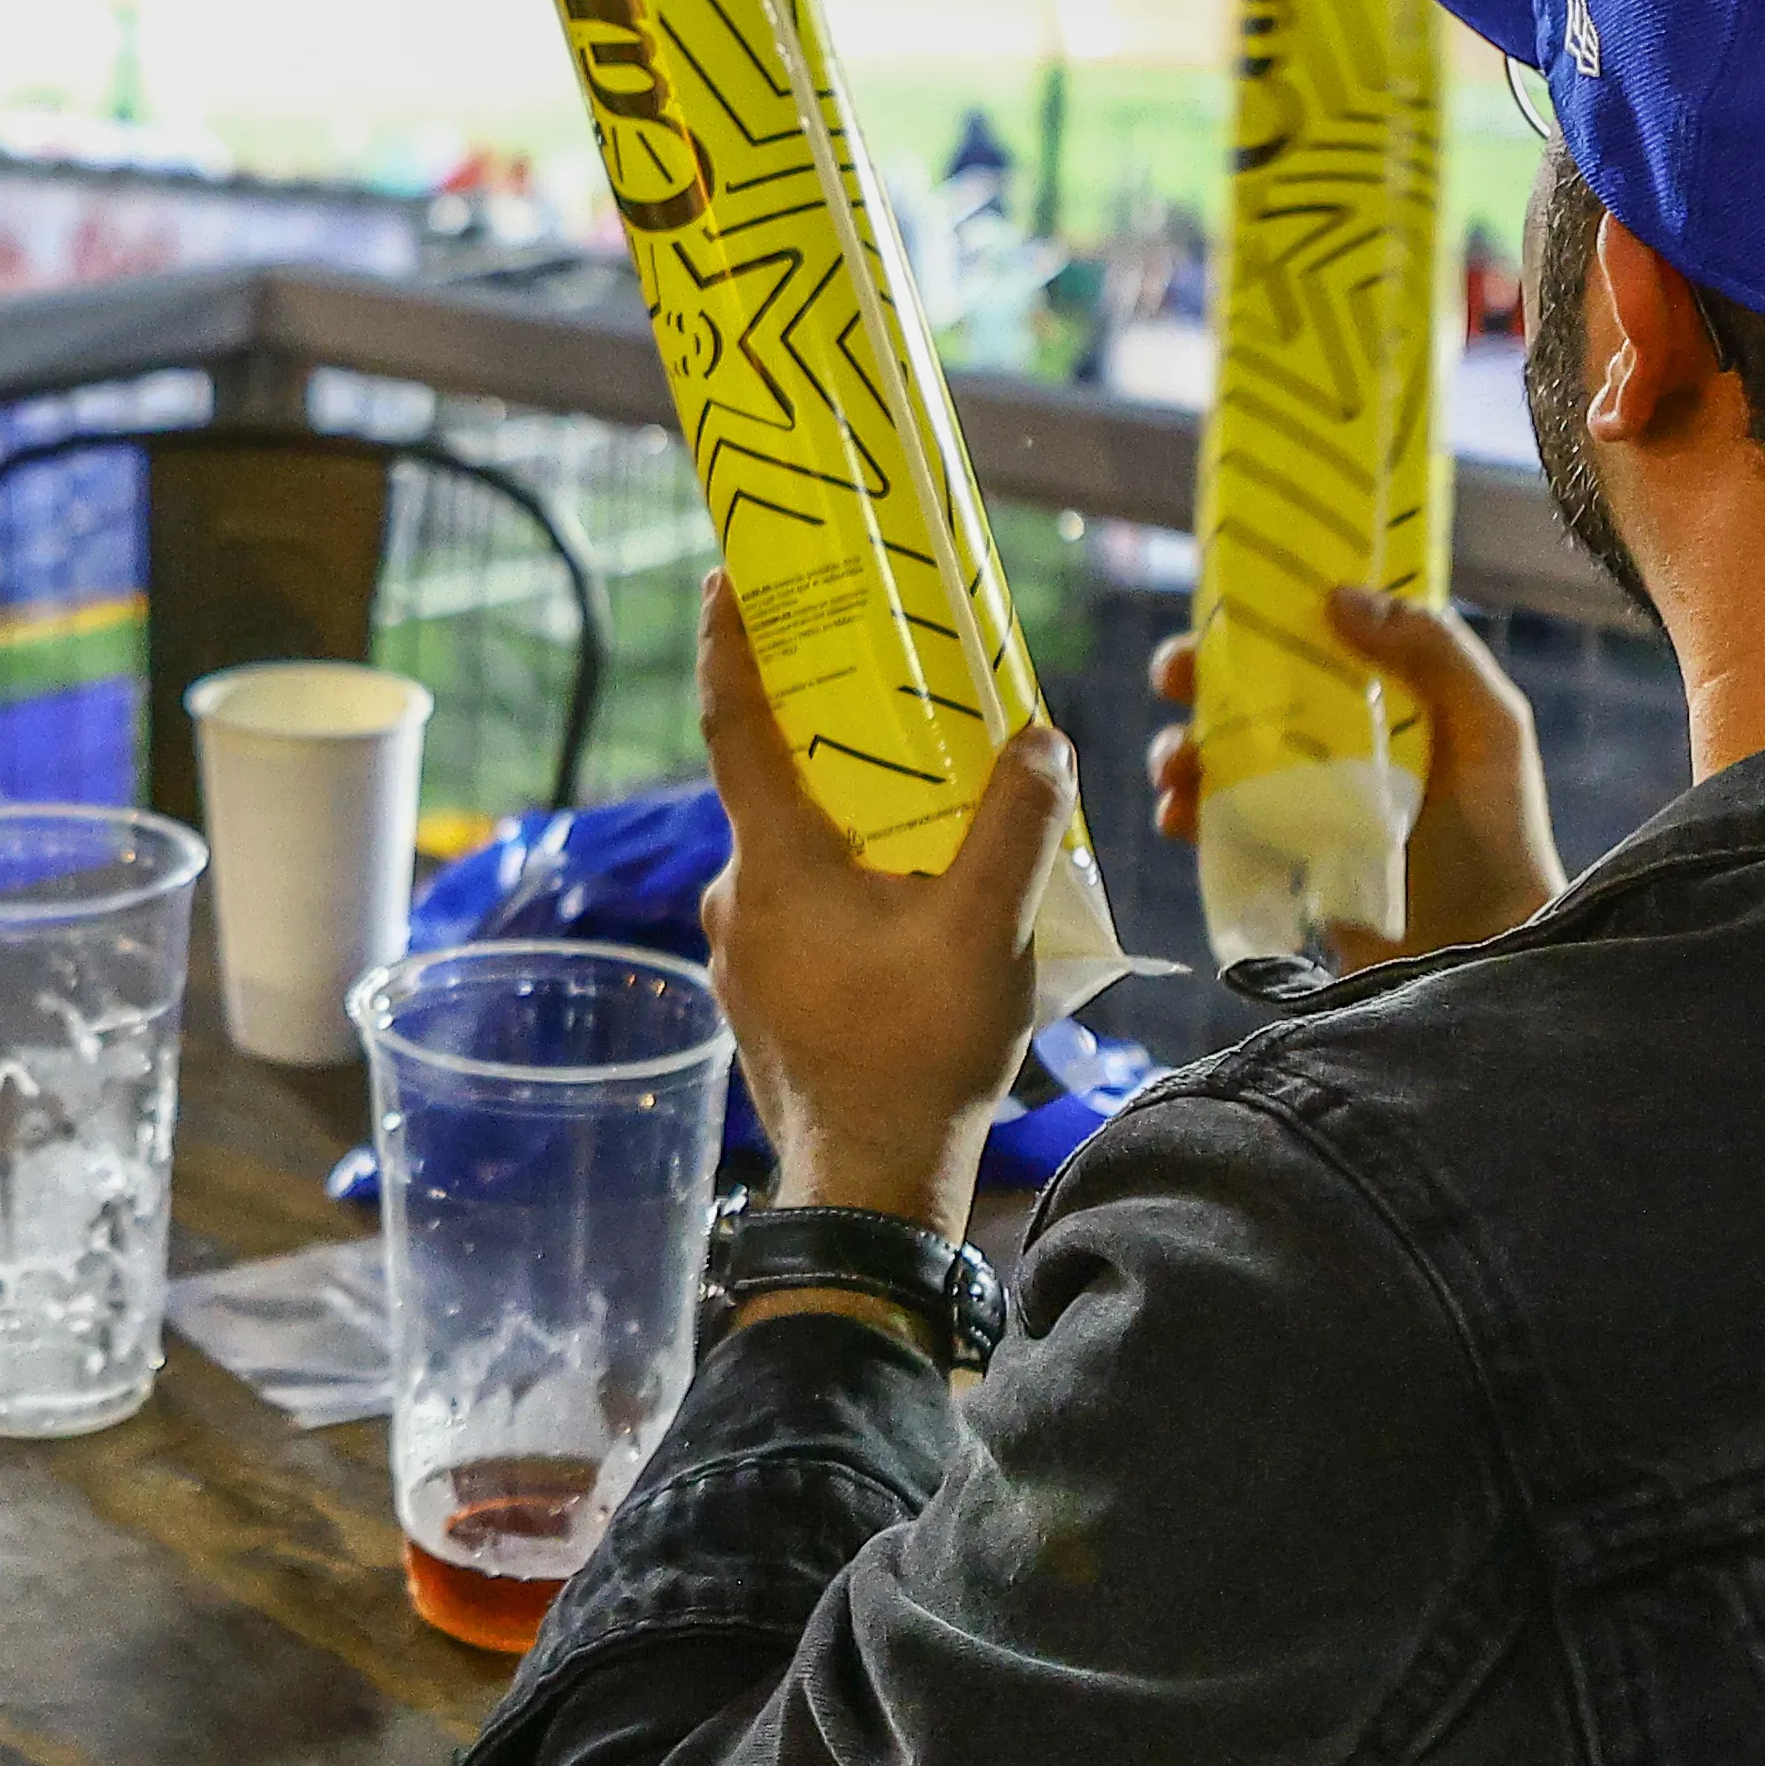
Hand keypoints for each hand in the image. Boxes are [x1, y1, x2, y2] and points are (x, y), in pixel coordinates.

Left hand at [693, 576, 1081, 1240]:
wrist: (871, 1189)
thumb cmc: (918, 1057)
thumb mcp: (985, 931)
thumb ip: (1016, 828)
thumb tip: (1040, 740)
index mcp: (772, 865)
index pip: (733, 727)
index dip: (726, 645)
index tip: (724, 576)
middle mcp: (738, 899)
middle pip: (774, 789)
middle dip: (825, 735)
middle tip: (881, 685)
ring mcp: (746, 955)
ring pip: (793, 857)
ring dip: (847, 822)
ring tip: (925, 802)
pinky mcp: (766, 998)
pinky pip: (801, 910)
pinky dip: (848, 883)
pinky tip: (911, 901)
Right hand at [1144, 583, 1560, 971]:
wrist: (1483, 950)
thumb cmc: (1500, 835)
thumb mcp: (1489, 728)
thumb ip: (1435, 652)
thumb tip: (1339, 596)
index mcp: (1385, 693)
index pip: (1313, 632)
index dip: (1264, 607)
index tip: (1226, 595)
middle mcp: (1335, 736)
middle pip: (1247, 686)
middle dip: (1196, 672)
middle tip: (1175, 674)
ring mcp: (1301, 795)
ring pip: (1216, 751)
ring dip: (1179, 746)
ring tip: (1177, 763)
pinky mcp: (1278, 852)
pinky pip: (1213, 820)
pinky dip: (1183, 811)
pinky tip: (1181, 817)